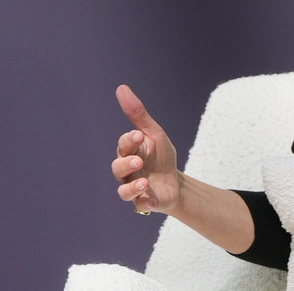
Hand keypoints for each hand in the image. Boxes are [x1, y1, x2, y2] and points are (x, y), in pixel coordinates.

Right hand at [111, 85, 181, 214]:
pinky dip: (144, 204)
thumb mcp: (154, 134)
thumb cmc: (161, 156)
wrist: (175, 182)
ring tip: (145, 183)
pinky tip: (151, 200)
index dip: (128, 141)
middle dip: (127, 163)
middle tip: (139, 160)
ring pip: (124, 191)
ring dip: (133, 187)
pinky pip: (139, 206)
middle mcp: (127, 171)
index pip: (123, 145)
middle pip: (118, 168)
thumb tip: (121, 88)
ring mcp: (134, 189)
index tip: (138, 135)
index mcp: (130, 153)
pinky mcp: (144, 203)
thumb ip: (138, 114)